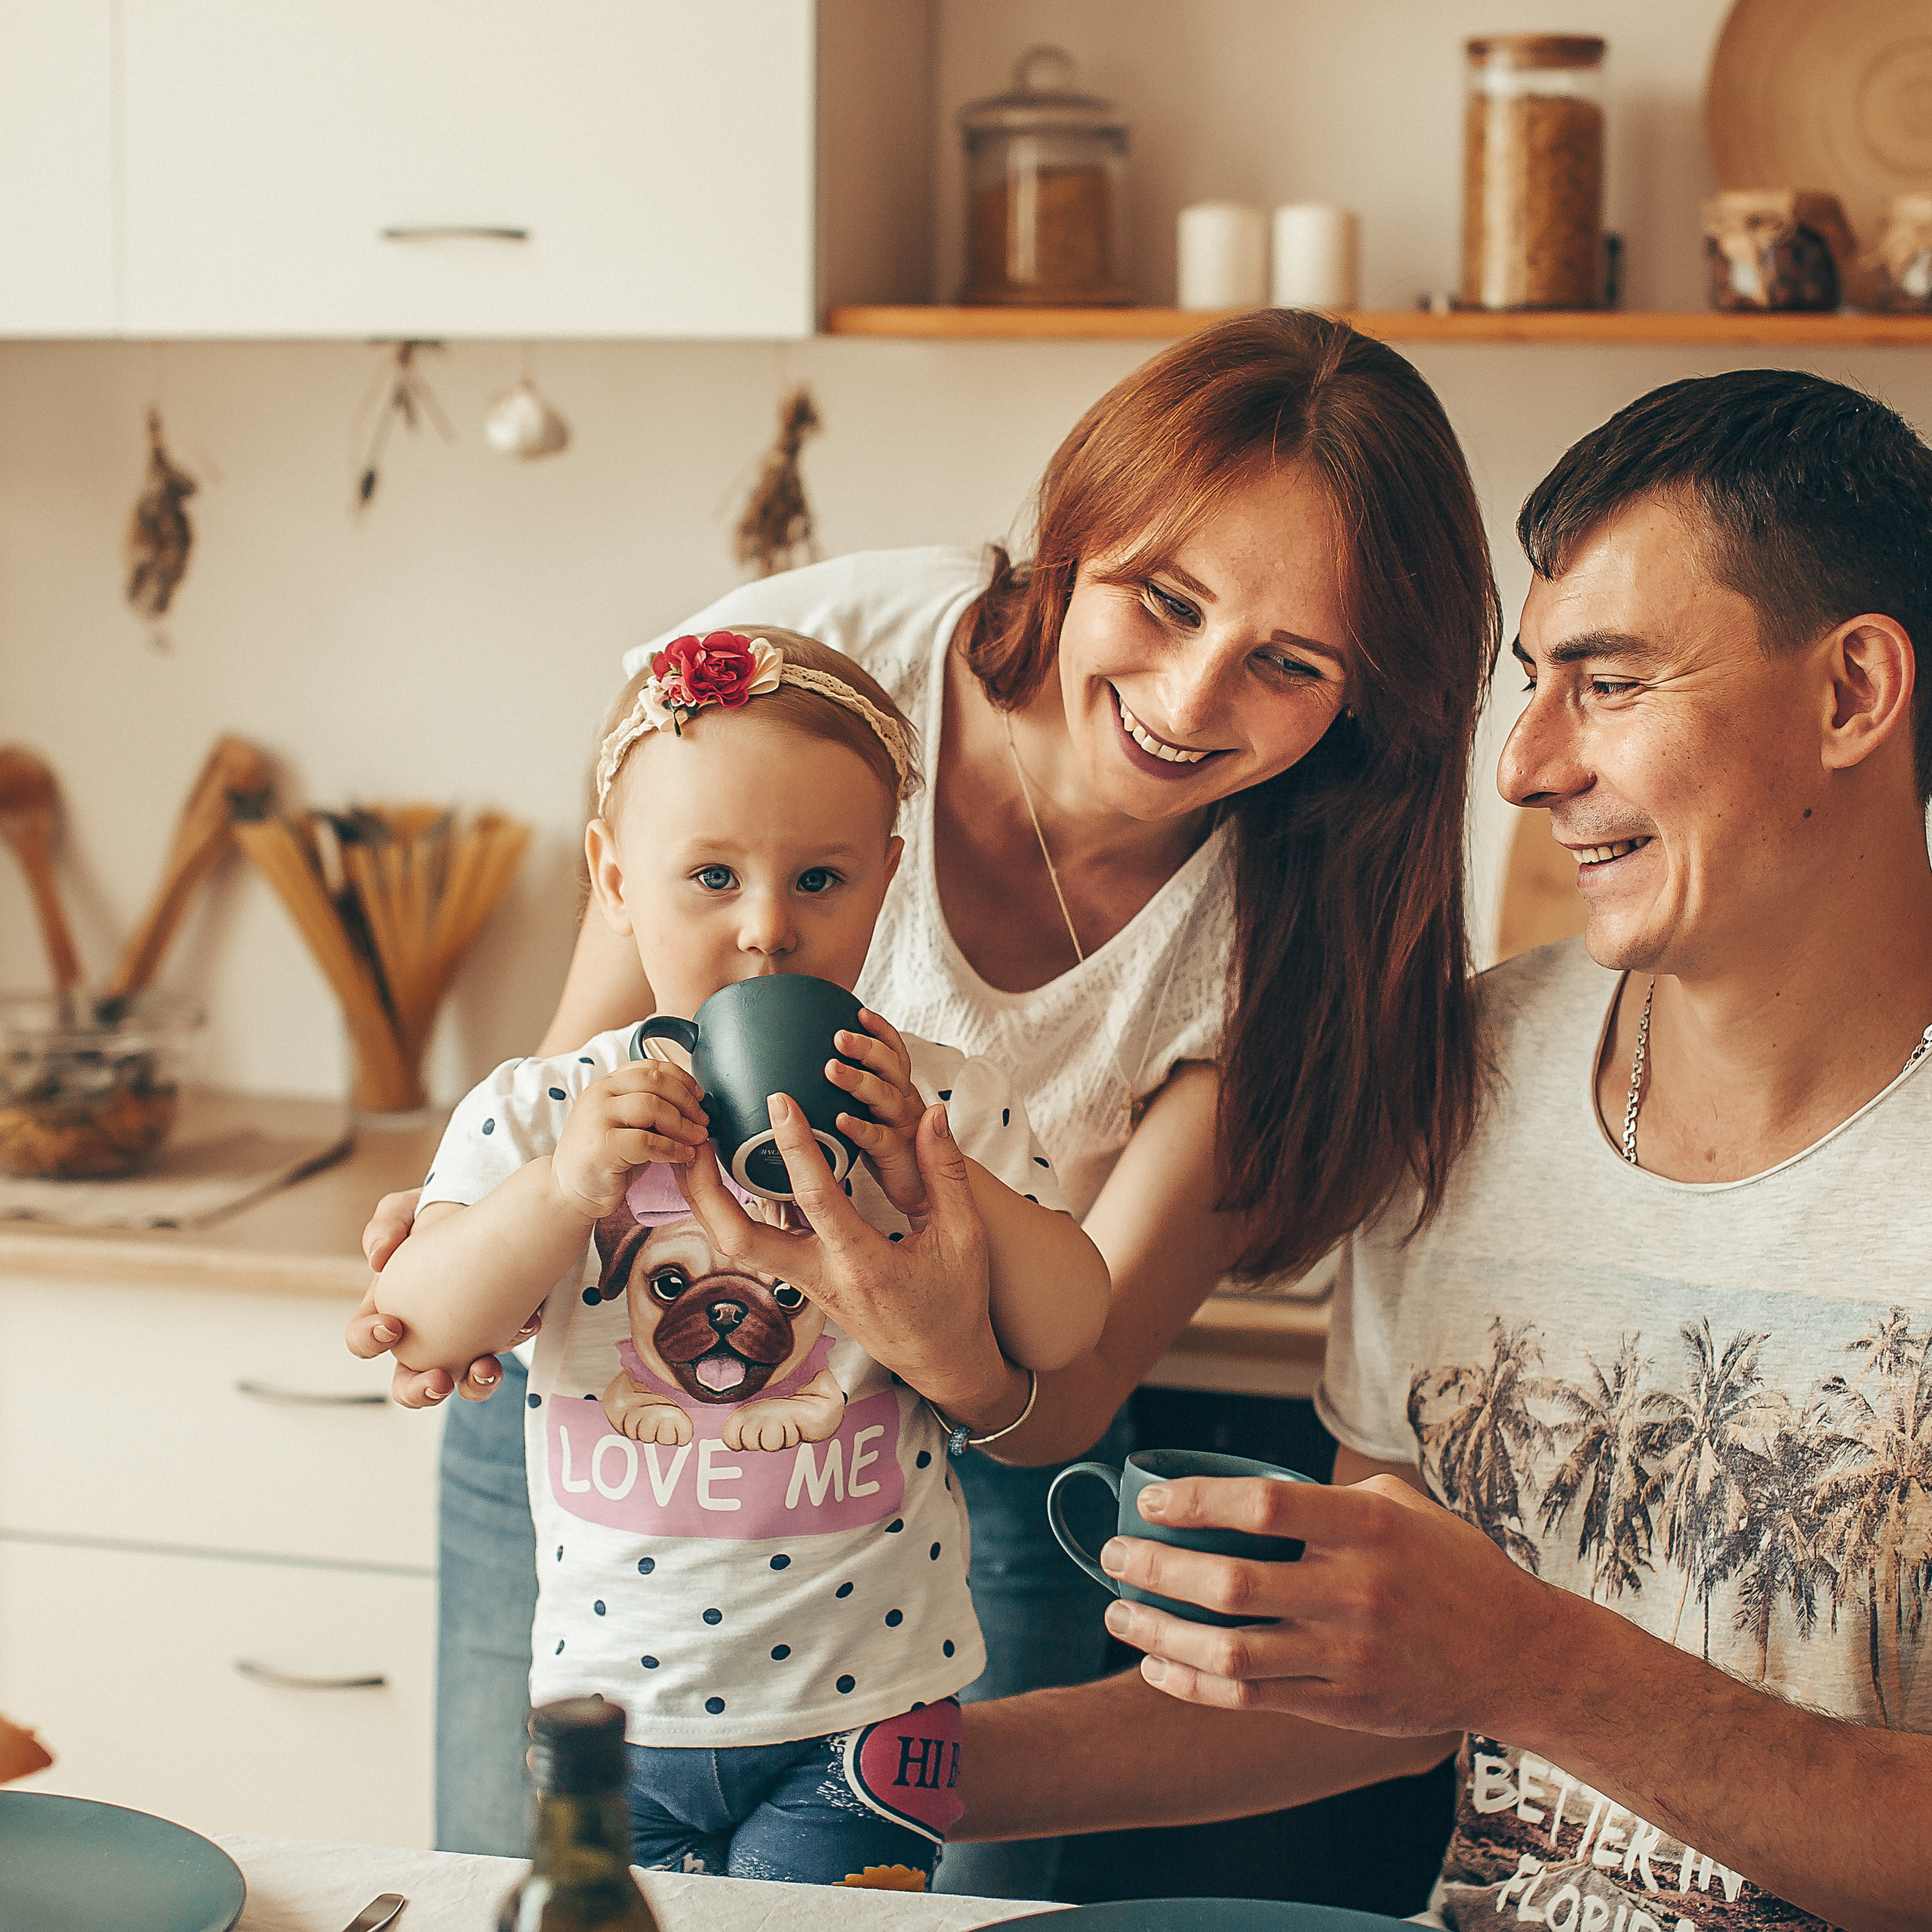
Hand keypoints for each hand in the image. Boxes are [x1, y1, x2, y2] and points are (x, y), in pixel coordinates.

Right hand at [345, 1186, 533, 1406]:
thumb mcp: (411, 1208)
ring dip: (472, 1386)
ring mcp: (466, 1338)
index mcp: (391, 1307)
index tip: (393, 1325)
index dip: (369, 1339)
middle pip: (408, 1381)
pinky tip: (527, 1321)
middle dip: (418, 1391)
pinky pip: (505, 1353)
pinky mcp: (502, 1332)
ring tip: (486, 1369)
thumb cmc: (446, 1212)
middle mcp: (425, 1334)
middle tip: (437, 1379)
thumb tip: (377, 1258)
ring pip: (461, 1382)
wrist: (504, 1208)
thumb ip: (387, 1223)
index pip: (364, 1338)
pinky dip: (515, 1342)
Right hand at [551, 1062, 708, 1220]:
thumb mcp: (627, 1125)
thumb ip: (650, 1108)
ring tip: (697, 1138)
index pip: (649, 1066)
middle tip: (703, 1121)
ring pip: (652, 1106)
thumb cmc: (605, 1159)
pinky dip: (672, 1148)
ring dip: (682, 1124)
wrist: (568, 1192)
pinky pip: (646, 1141)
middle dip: (686, 1100)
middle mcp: (599, 1094)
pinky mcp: (601, 1146)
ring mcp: (597, 1118)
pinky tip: (684, 1155)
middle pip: (654, 1081)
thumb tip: (693, 1104)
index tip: (700, 1096)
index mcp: (607, 1084)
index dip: (681, 1078)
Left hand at [677, 1092, 1011, 1420]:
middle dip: (706, 1188)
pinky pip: (754, 1242)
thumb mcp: (963, 1236)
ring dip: (706, 1198)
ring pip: (733, 1244)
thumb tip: (935, 1114)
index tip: (779, 1101)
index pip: (816, 1199)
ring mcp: (803, 1281)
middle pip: (737, 1238)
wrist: (940, 1359)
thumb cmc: (954, 1301)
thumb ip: (947, 1173)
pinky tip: (725, 1172)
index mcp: (862, 1262)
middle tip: (693, 1135)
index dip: (795, 1147)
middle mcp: (819, 1276)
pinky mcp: (800, 1280)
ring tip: (692, 1146)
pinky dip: (730, 1207)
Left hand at [829, 1008, 924, 1219]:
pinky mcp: (900, 1159)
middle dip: (866, 1048)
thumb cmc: (894, 1156)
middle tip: (839, 1035)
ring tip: (833, 1068)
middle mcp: (905, 1105)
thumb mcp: (879, 1119)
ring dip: (861, 1081)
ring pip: (885, 1098)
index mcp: (900, 1092)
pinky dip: (861, 1128)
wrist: (928, 1198)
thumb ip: (860, 1096)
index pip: (895, 1054)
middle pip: (891, 1068)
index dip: (881, 1032)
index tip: (859, 1011)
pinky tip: (842, 1120)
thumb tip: (821, 1071)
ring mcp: (905, 1130)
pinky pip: (880, 1141)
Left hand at [1096, 1472, 1561, 1738]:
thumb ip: (1326, 1496)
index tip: (1149, 1501)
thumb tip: (1242, 1492)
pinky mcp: (1344, 1707)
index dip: (1195, 1501)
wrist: (1518, 1655)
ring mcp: (1348, 1656)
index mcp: (1366, 1528)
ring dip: (1160, 1633)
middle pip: (1229, 1582)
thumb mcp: (1401, 1506)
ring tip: (1118, 1615)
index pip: (1261, 1505)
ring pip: (1228, 1651)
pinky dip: (1193, 1684)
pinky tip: (1157, 1666)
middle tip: (1113, 1556)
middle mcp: (1354, 1591)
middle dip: (1156, 1568)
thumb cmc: (1451, 1566)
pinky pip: (1251, 1699)